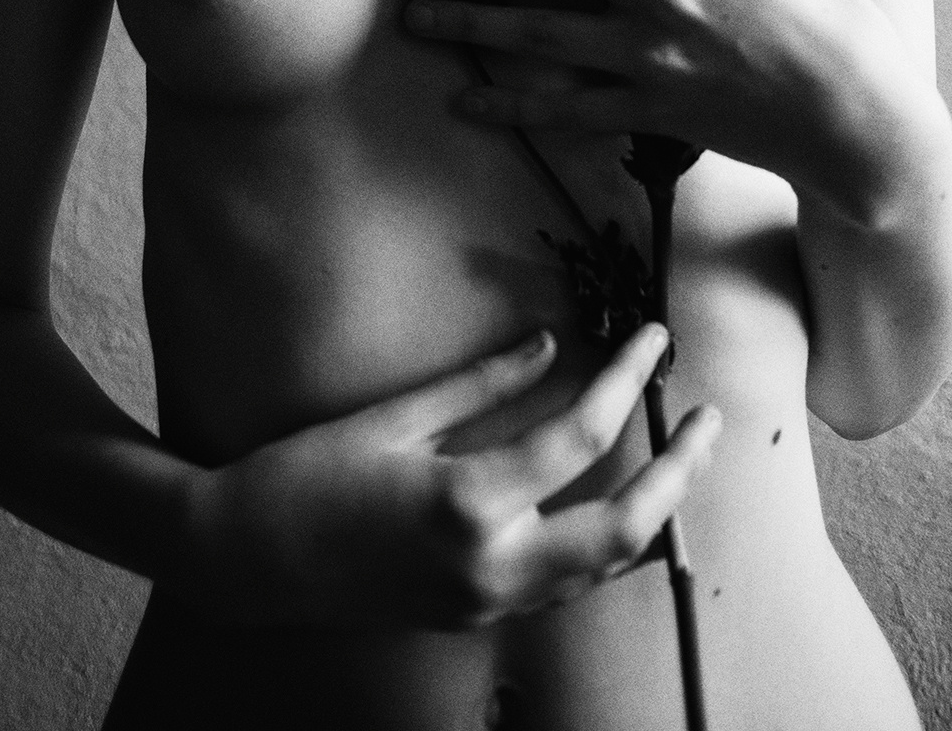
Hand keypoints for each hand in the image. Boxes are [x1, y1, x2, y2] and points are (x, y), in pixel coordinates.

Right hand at [173, 325, 720, 628]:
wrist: (242, 560)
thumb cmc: (306, 474)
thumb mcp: (394, 416)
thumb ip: (482, 385)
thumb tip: (553, 344)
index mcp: (467, 505)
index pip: (579, 439)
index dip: (626, 380)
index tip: (654, 337)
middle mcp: (490, 567)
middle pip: (623, 529)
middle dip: (679, 473)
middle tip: (709, 419)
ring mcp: (484, 603)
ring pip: (602, 569)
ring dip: (653, 512)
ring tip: (681, 457)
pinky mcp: (473, 614)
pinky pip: (563, 583)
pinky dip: (603, 543)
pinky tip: (615, 502)